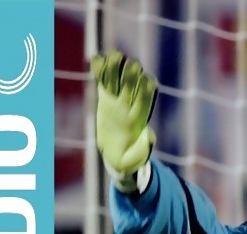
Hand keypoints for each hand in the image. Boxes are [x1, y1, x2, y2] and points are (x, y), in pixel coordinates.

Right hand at [90, 50, 157, 191]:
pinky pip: (103, 78)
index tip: (140, 79)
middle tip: (122, 65)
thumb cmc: (127, 161)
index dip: (146, 82)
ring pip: (119, 74)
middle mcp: (130, 102)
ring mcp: (117, 98)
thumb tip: (150, 135)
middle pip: (134, 79)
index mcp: (140, 115)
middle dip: (130, 69)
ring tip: (108, 58)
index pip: (148, 91)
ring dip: (115, 63)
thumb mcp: (133, 162)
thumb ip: (142, 151)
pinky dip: (100, 67)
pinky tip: (96, 62)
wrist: (116, 157)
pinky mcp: (104, 96)